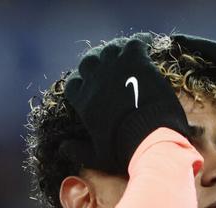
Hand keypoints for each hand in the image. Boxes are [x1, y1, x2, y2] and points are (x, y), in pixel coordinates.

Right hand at [62, 36, 191, 174]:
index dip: (82, 82)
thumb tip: (62, 149)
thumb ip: (79, 151)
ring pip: (109, 49)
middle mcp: (94, 80)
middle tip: (111, 69)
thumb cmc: (125, 150)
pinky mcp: (135, 61)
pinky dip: (141, 42)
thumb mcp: (98, 156)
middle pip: (88, 62)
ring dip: (116, 51)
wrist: (152, 138)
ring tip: (127, 57)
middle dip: (97, 64)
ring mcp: (114, 67)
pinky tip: (147, 44)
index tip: (92, 86)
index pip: (73, 83)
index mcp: (84, 101)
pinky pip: (135, 43)